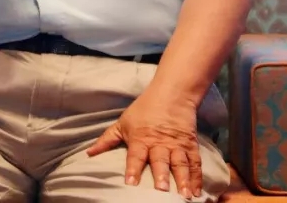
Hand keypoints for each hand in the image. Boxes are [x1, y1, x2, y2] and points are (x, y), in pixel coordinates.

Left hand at [86, 88, 201, 198]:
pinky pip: (195, 163)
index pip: (135, 156)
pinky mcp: (190, 145)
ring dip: (183, 180)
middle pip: (160, 161)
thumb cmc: (144, 109)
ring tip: (185, 195)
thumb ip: (107, 140)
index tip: (130, 183)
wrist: (172, 94)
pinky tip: (197, 191)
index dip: (132, 169)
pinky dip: (197, 178)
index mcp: (140, 139)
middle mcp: (159, 144)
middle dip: (161, 176)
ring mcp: (176, 145)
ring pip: (180, 164)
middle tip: (161, 190)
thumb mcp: (123, 123)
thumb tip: (89, 154)